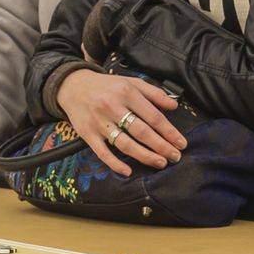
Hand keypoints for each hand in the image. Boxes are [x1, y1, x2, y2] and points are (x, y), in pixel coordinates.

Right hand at [55, 69, 184, 176]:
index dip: (169, 131)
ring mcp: (99, 122)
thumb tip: (174, 105)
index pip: (153, 116)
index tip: (181, 142)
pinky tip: (128, 171)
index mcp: (126, 92)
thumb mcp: (131, 82)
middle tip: (175, 157)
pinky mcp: (88, 134)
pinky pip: (103, 153)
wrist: (72, 86)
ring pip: (125, 144)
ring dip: (144, 156)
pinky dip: (115, 164)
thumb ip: (153, 93)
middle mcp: (113, 107)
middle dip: (161, 146)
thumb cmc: (106, 86)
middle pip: (141, 131)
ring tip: (160, 163)